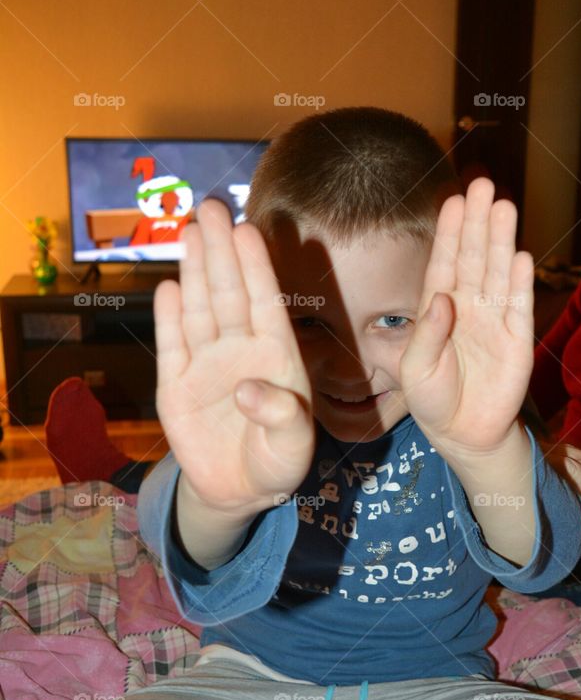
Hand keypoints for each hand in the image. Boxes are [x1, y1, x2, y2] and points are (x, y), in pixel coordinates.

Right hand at [153, 199, 314, 515]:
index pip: (265, 302)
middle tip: (211, 207)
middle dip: (220, 250)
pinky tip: (169, 286)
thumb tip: (247, 387)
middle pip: (229, 292)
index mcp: (277, 357)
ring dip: (194, 270)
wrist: (240, 492)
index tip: (248, 229)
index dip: (255, 266)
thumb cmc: (277, 462)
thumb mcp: (293, 448)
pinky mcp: (177, 385)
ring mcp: (207, 364)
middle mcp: (241, 350)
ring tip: (189, 231)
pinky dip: (170, 317)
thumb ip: (280, 416)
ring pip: (200, 308)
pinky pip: (173, 344)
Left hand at [400, 178, 533, 459]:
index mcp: (438, 309)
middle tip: (482, 185)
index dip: (450, 232)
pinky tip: (521, 256)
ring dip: (501, 241)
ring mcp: (494, 321)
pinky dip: (520, 283)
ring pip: (498, 273)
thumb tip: (443, 301)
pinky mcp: (517, 341)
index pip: (444, 262)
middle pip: (474, 256)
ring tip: (504, 206)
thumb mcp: (415, 371)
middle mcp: (468, 306)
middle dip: (477, 222)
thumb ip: (426, 336)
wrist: (463, 435)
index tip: (454, 200)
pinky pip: (519, 307)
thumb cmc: (432, 400)